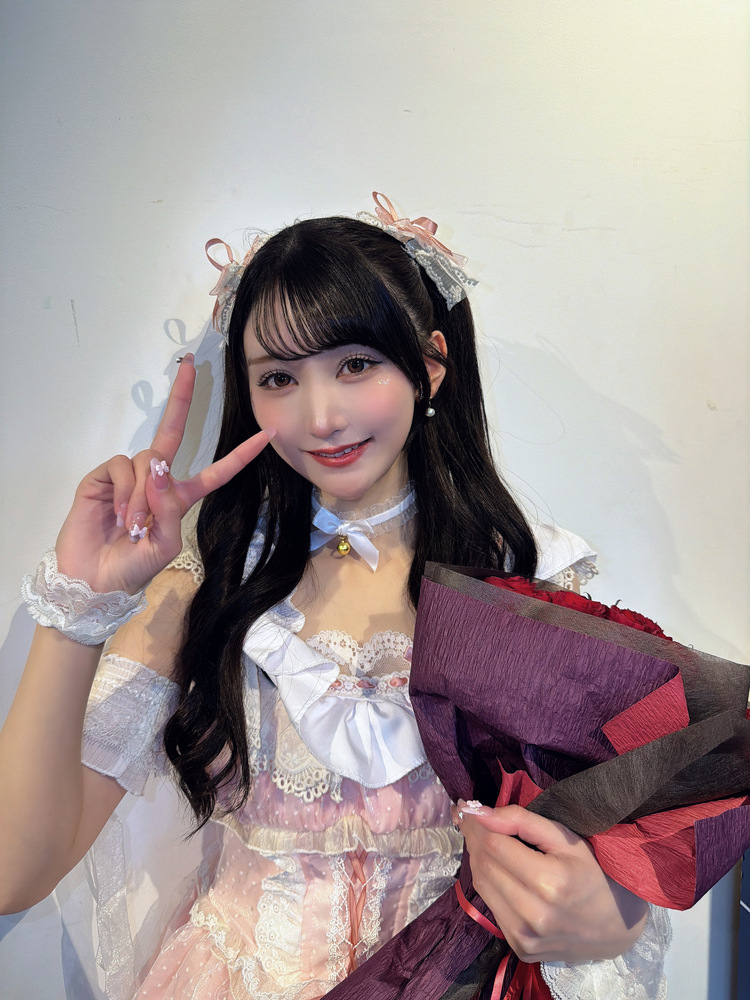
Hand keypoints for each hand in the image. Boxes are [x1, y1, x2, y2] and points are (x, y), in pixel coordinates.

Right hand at [54, 355, 272, 594]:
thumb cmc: (132, 568)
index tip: (267, 434)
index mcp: (179, 498)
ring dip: (143, 495)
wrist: (92, 581)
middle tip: (189, 364)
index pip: (216, 472)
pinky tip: (119, 515)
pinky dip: (126, 491)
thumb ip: (170, 508)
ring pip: (148, 460)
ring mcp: (129, 476)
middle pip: (172, 431)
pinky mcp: (104, 477)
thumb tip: (160, 466)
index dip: (240, 455)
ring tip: (133, 526)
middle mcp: (156, 481)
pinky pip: (123, 466)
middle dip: (181, 397)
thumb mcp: (165, 545)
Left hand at [452, 801, 647, 963]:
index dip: (478, 824)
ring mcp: (524, 937)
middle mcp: (533, 915)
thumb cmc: (593, 874)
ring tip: (481, 838)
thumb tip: (483, 812)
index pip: (495, 846)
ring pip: (482, 886)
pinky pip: (491, 906)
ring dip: (476, 858)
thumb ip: (523, 821)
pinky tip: (495, 866)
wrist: (616, 927)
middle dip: (474, 838)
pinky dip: (488, 882)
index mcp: (549, 884)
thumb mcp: (566, 839)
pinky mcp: (519, 949)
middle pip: (484, 866)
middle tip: (471, 819)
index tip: (470, 807)